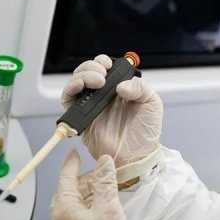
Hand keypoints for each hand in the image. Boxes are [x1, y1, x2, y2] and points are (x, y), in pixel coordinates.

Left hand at [50, 150, 135, 219]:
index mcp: (63, 209)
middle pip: (67, 192)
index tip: (74, 153)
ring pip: (70, 206)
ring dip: (84, 196)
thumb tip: (104, 161)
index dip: (71, 164)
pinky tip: (97, 211)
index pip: (65, 178)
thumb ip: (105, 182)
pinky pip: (72, 219)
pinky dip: (83, 209)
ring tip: (102, 192)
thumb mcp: (109, 209)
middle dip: (82, 181)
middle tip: (99, 174)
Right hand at [61, 55, 162, 169]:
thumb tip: (120, 86)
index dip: (103, 62)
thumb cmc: (145, 133)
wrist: (137, 156)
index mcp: (118, 89)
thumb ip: (139, 87)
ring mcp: (91, 106)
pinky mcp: (81, 118)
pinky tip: (80, 86)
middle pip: (87, 72)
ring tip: (96, 81)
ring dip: (82, 75)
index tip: (109, 66)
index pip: (104, 68)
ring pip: (76, 82)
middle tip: (102, 74)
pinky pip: (67, 100)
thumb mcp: (151, 103)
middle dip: (91, 66)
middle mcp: (102, 96)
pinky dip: (70, 88)